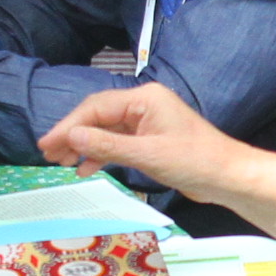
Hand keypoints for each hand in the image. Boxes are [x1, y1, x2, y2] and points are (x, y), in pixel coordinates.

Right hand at [37, 81, 249, 198]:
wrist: (229, 176)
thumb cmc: (196, 161)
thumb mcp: (147, 155)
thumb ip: (107, 146)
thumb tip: (72, 137)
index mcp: (144, 99)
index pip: (96, 108)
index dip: (68, 126)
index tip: (46, 144)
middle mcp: (144, 105)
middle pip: (98, 116)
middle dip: (72, 134)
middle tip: (48, 155)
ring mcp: (148, 122)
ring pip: (106, 130)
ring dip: (84, 145)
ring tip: (62, 163)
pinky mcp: (151, 139)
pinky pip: (118, 142)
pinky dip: (101, 154)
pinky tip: (87, 168)